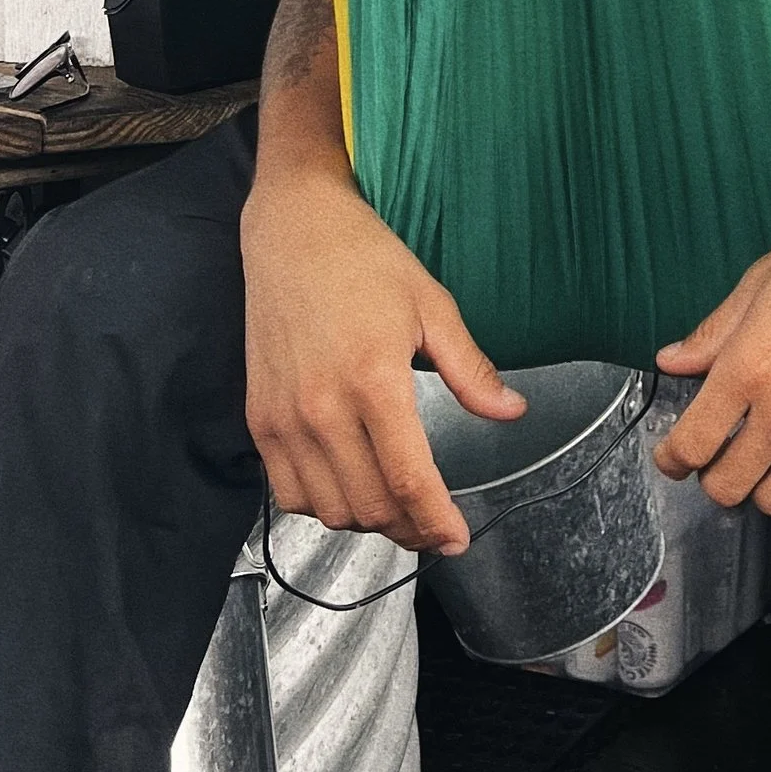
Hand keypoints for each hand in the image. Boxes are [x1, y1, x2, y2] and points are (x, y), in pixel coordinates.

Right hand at [241, 140, 522, 554]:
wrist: (294, 232)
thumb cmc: (366, 261)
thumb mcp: (433, 306)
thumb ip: (471, 370)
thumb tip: (511, 412)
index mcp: (374, 381)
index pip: (409, 481)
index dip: (437, 522)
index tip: (458, 539)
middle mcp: (323, 409)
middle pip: (370, 506)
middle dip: (409, 528)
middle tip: (436, 524)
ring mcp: (284, 418)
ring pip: (328, 509)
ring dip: (367, 521)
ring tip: (398, 509)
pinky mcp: (259, 419)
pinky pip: (288, 492)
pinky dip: (322, 505)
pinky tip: (350, 487)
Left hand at [654, 165, 770, 518]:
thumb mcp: (760, 282)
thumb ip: (712, 333)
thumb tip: (672, 361)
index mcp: (750, 366)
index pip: (690, 445)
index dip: (672, 459)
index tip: (675, 457)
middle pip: (727, 487)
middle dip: (714, 476)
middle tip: (723, 456)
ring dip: (762, 487)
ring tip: (769, 461)